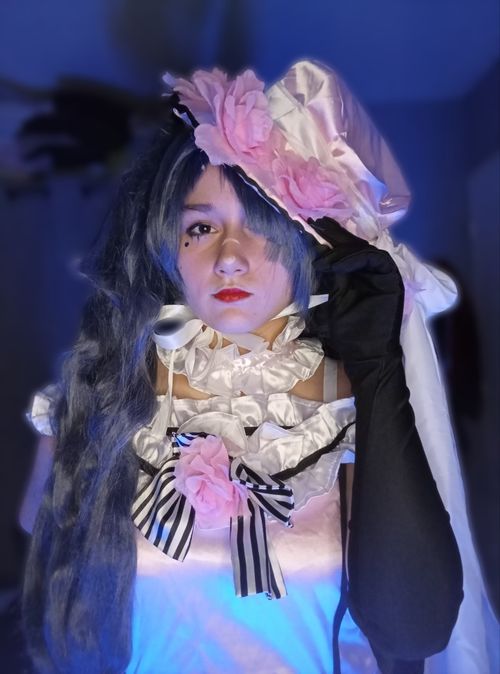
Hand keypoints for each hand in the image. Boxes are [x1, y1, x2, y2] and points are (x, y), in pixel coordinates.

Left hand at [308, 217, 403, 361]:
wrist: (365, 352)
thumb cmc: (345, 331)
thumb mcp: (325, 302)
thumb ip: (320, 282)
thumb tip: (306, 259)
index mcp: (353, 274)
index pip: (340, 251)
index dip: (325, 239)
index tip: (306, 230)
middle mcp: (368, 270)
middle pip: (351, 245)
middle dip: (332, 234)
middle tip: (315, 224)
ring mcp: (381, 272)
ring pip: (362, 249)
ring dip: (340, 250)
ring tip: (322, 257)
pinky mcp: (390, 277)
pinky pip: (373, 258)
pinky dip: (353, 259)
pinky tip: (336, 265)